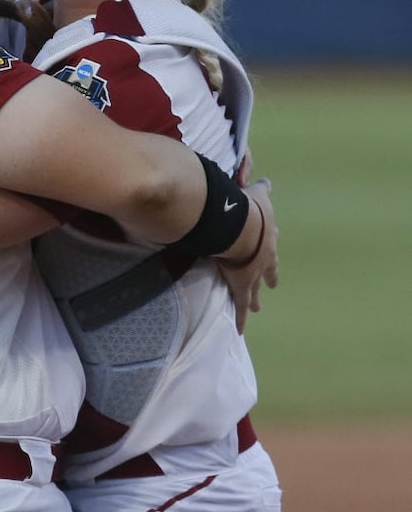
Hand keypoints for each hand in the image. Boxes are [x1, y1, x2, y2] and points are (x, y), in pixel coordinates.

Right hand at [217, 178, 278, 331]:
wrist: (244, 229)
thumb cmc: (249, 209)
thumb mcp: (258, 195)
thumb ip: (262, 189)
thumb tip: (268, 180)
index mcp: (268, 236)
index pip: (270, 244)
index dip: (270, 250)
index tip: (272, 254)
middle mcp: (264, 258)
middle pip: (267, 270)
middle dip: (268, 277)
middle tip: (272, 285)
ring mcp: (254, 274)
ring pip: (254, 290)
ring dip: (254, 299)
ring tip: (256, 307)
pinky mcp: (242, 287)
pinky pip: (240, 306)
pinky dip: (241, 319)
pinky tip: (241, 330)